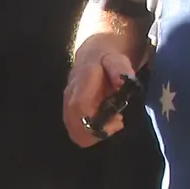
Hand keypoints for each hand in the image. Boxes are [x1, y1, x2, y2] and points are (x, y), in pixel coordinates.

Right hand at [62, 32, 137, 148]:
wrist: (93, 54)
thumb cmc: (108, 59)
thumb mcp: (118, 60)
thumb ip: (120, 70)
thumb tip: (123, 82)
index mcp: (82, 83)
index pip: (80, 108)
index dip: (97, 122)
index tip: (118, 121)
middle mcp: (70, 95)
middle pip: (75, 126)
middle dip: (98, 132)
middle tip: (117, 122)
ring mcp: (67, 105)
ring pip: (74, 131)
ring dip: (94, 134)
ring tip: (111, 122)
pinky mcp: (68, 111)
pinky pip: (75, 130)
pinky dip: (90, 132)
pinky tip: (103, 122)